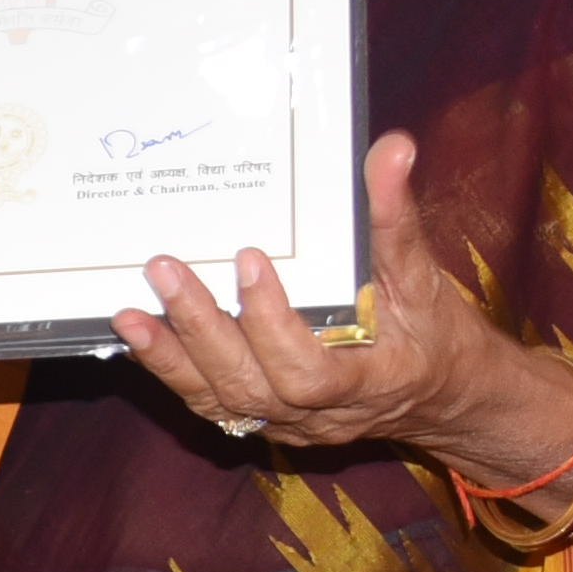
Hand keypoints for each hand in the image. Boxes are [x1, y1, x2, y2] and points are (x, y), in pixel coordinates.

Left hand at [110, 134, 572, 475]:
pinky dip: (172, 370)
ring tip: (131, 312)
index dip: (275, 325)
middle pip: (252, 385)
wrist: (441, 395)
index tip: (250, 261)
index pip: (311, 373)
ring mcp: (288, 423)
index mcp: (370, 381)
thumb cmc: (434, 333)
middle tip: (165, 270)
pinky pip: (211, 402)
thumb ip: (397, 218)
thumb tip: (392, 148)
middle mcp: (322, 414)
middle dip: (203, 329)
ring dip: (173, 356)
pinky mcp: (264, 419)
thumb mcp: (424, 277)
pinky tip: (138, 334)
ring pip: (222, 400)